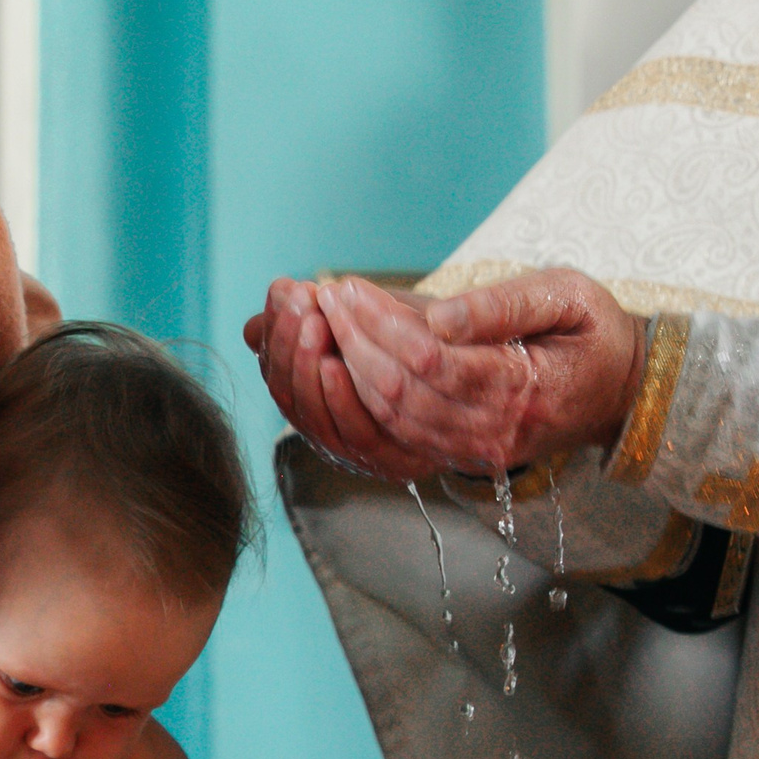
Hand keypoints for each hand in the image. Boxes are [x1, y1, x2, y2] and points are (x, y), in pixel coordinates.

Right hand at [244, 276, 451, 483]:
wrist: (499, 389)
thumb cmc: (427, 344)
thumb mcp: (370, 325)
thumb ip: (316, 322)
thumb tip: (259, 319)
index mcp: (323, 404)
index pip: (279, 377)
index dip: (276, 338)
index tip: (284, 294)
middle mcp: (336, 436)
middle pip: (292, 399)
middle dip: (289, 349)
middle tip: (298, 307)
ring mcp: (363, 454)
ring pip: (317, 418)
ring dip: (309, 369)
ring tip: (312, 326)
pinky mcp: (397, 464)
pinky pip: (356, 435)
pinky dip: (340, 400)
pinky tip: (334, 364)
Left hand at [315, 269, 646, 474]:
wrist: (619, 391)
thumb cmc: (593, 332)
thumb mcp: (567, 296)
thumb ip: (502, 305)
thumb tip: (437, 319)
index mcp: (523, 389)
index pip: (432, 360)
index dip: (380, 324)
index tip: (348, 287)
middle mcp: (493, 431)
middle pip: (400, 391)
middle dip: (353, 342)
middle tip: (322, 300)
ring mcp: (473, 450)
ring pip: (389, 417)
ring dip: (348, 369)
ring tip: (322, 322)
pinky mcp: (456, 454)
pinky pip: (395, 433)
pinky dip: (359, 397)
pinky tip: (340, 359)